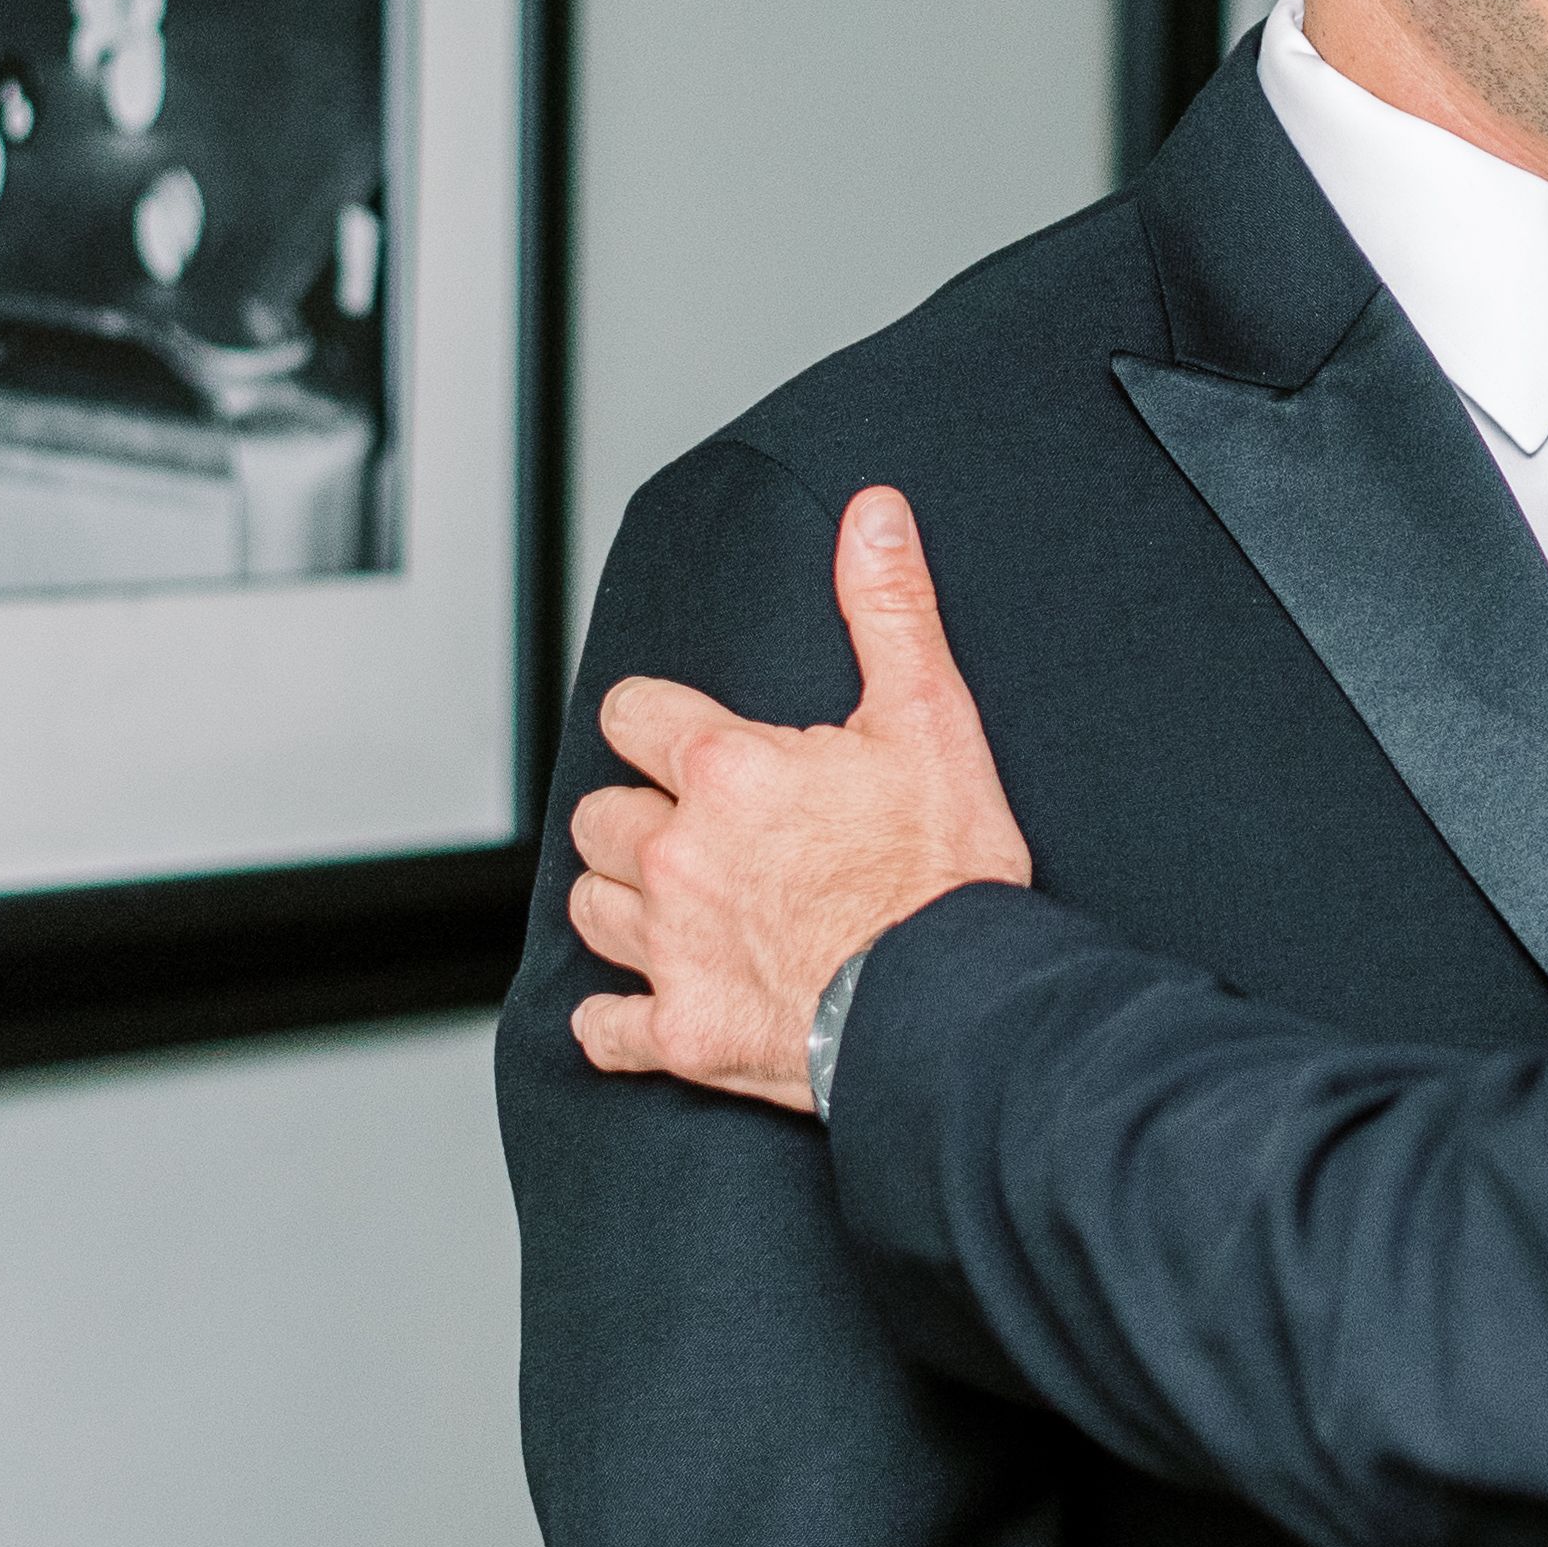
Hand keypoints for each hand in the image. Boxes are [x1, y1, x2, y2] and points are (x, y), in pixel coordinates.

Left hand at [570, 486, 1030, 1110]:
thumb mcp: (930, 719)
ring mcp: (671, 950)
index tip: (684, 740)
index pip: (632, 713)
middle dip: (636, 813)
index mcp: (725, 771)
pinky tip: (640, 1004)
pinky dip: (613, 1017)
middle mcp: (676, 855)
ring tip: (671, 899)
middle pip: (599, 815)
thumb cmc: (946, 871)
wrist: (957, 1006)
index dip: (657, 722)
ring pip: (590, 907)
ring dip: (620, 898)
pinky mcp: (681, 1034)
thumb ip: (888, 609)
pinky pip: (601, 1028)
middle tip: (692, 825)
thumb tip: (872, 512)